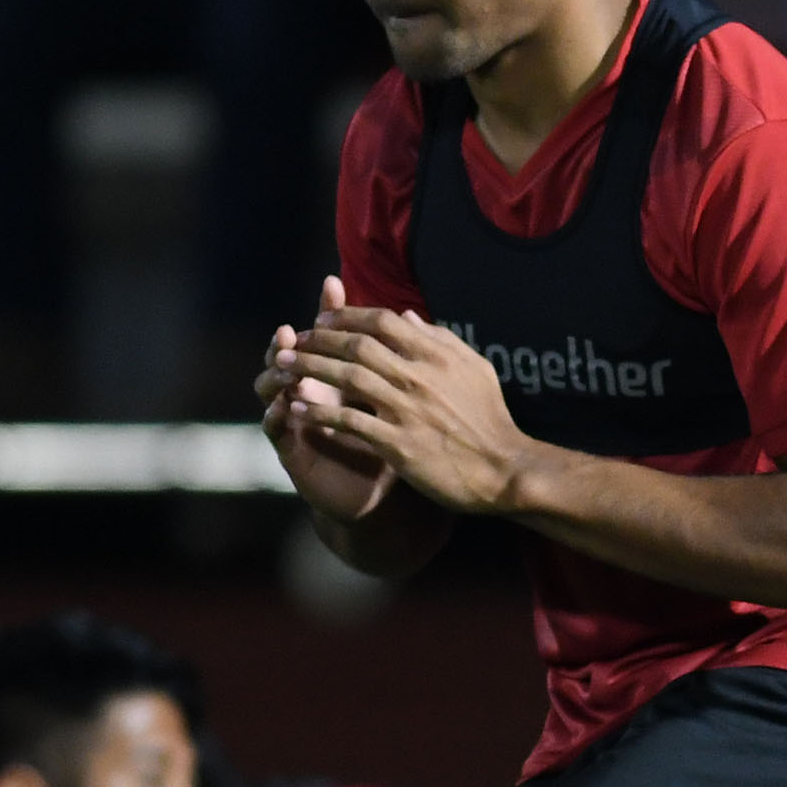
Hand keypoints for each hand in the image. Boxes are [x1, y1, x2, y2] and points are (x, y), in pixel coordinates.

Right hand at [258, 277, 394, 521]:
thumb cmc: (392, 442)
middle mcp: (310, 391)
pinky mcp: (292, 450)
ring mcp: (296, 418)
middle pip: (288, 355)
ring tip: (284, 366)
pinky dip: (276, 415)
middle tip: (292, 331)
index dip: (329, 311)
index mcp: (337, 375)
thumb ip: (400, 360)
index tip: (333, 285)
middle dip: (290, 342)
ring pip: (272, 388)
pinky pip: (276, 429)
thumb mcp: (399, 398)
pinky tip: (282, 406)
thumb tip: (409, 313)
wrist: (382, 496)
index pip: (328, 335)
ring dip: (275, 375)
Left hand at [267, 299, 538, 516]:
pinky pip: (349, 421)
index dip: (347, 316)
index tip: (323, 319)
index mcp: (438, 356)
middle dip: (318, 339)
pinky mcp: (398, 443)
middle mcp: (420, 377)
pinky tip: (298, 409)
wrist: (504, 470)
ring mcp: (408, 410)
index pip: (382, 322)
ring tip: (282, 368)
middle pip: (357, 346)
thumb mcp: (475, 370)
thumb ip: (440, 340)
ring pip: (346, 378)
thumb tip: (407, 317)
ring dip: (309, 370)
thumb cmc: (490, 419)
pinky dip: (319, 413)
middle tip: (293, 342)